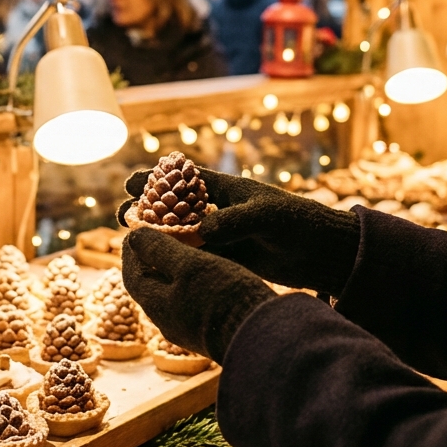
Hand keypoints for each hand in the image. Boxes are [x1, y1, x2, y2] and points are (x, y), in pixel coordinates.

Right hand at [118, 165, 359, 295]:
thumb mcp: (266, 217)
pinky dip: (175, 259)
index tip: (129, 183)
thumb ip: (233, 222)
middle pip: (175, 208)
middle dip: (147, 210)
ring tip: (129, 245)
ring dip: (156, 238)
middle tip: (122, 218)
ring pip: (181, 235)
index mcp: (227, 190)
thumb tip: (201, 232)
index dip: (156, 179)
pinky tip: (155, 267)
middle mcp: (220, 210)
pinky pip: (195, 257)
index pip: (185, 180)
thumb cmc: (298, 223)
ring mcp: (223, 235)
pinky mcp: (228, 258)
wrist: (323, 253)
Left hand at [122, 228, 275, 361]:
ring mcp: (191, 331)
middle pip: (153, 287)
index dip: (132, 251)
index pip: (132, 276)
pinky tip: (211, 273)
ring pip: (175, 296)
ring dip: (176, 272)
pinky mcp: (212, 332)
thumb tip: (133, 237)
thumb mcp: (190, 265)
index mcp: (157, 306)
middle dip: (154, 261)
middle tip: (162, 235)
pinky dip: (194, 283)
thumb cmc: (223, 299)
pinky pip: (195, 303)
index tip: (138, 229)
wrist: (262, 341)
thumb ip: (160, 251)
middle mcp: (169, 323)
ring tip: (188, 249)